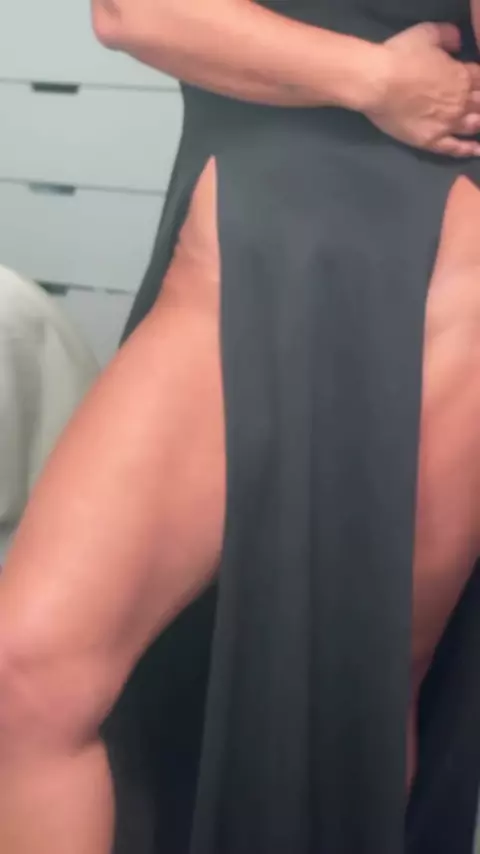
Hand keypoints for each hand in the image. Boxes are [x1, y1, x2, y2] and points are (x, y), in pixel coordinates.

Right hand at [365, 23, 479, 156]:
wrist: (378, 82)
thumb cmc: (400, 55)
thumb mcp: (427, 33)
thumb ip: (448, 35)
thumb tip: (458, 42)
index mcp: (462, 75)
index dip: (479, 80)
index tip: (475, 82)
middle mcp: (461, 101)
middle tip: (477, 105)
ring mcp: (448, 123)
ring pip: (473, 125)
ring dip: (479, 123)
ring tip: (478, 124)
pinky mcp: (432, 140)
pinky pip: (454, 148)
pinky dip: (467, 149)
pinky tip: (475, 150)